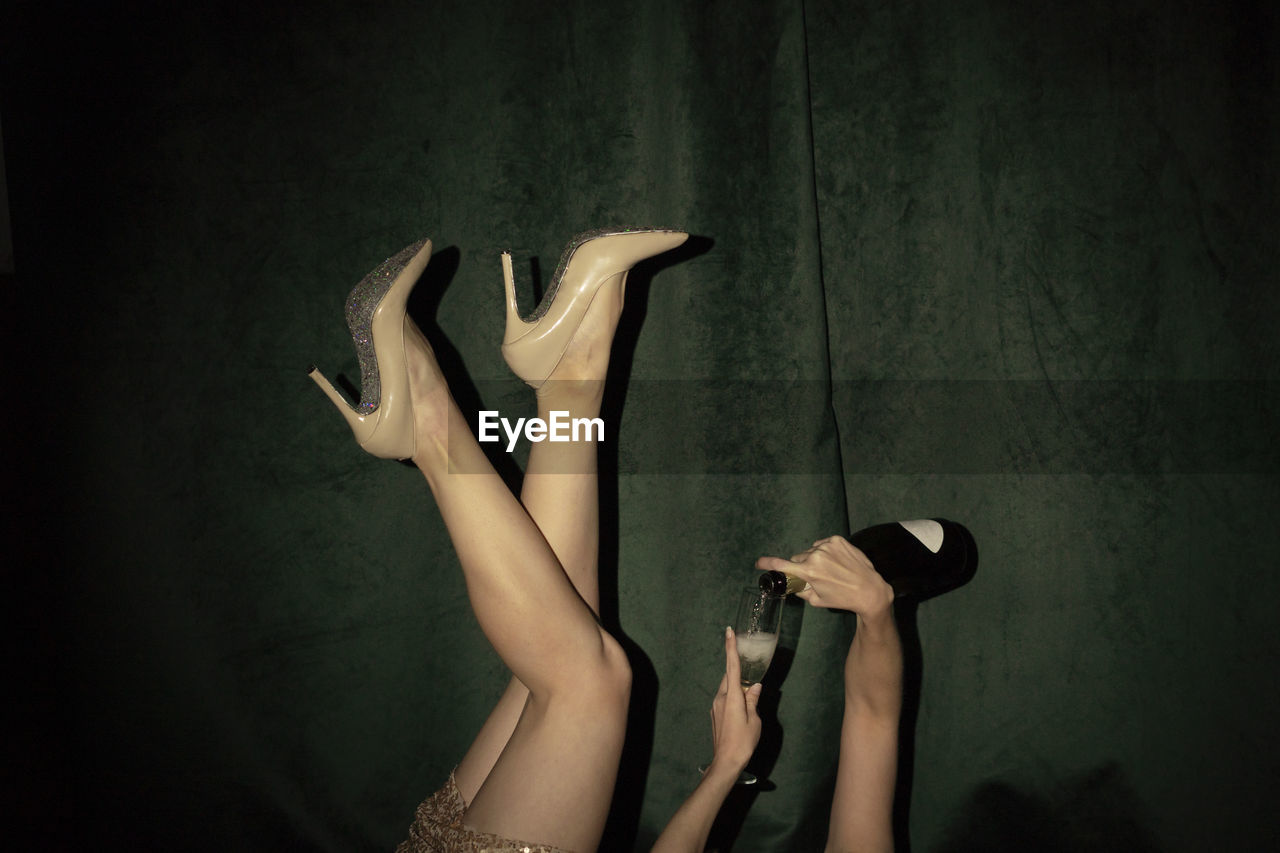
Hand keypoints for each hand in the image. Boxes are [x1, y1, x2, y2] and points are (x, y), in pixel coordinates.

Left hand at [708, 627, 761, 774]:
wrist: (726, 762)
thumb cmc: (743, 741)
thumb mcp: (754, 720)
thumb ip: (753, 700)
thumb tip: (754, 686)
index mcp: (732, 696)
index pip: (731, 666)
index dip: (730, 647)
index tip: (729, 631)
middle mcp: (721, 697)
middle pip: (729, 676)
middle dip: (737, 668)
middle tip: (747, 661)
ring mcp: (715, 706)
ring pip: (727, 688)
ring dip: (736, 685)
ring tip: (749, 691)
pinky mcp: (715, 714)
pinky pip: (725, 698)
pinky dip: (733, 695)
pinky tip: (742, 705)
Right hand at [756, 535, 893, 616]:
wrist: (869, 590)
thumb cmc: (843, 598)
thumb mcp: (817, 600)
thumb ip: (800, 590)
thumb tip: (791, 584)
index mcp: (809, 572)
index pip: (782, 565)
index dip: (767, 563)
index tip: (758, 563)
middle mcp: (816, 556)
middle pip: (797, 558)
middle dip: (801, 567)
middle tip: (815, 577)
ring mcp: (827, 545)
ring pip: (810, 551)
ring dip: (814, 559)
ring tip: (831, 570)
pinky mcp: (837, 540)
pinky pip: (822, 544)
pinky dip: (825, 551)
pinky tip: (836, 562)